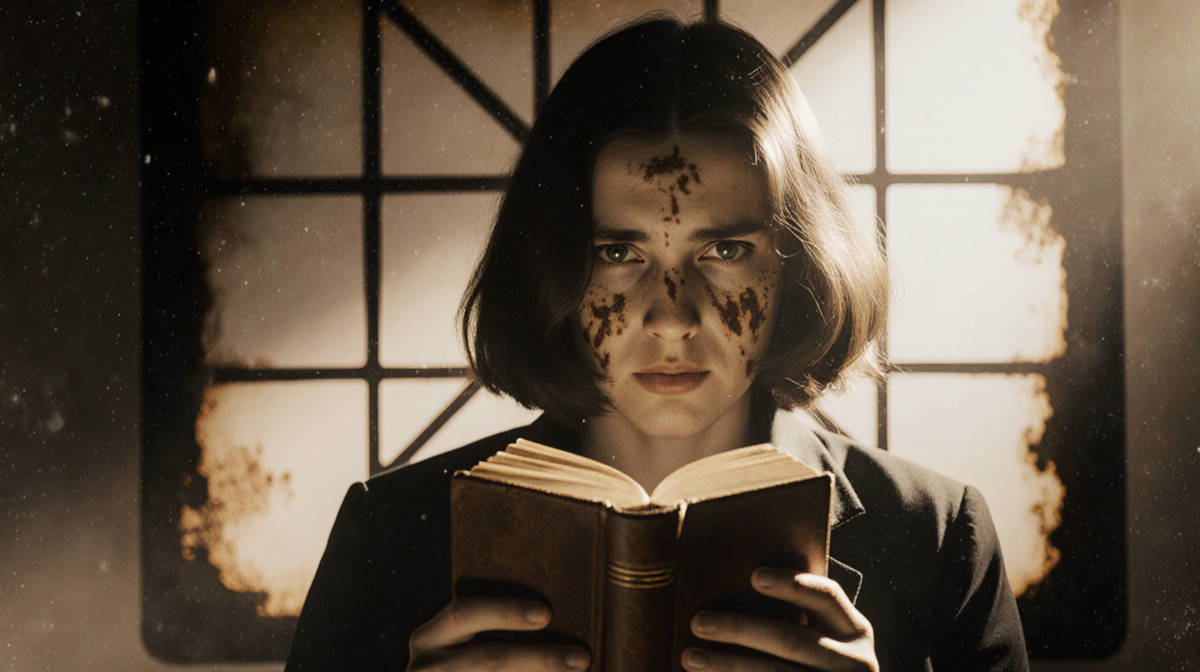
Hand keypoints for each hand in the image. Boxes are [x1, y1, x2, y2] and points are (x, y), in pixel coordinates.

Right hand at [407, 597, 590, 671]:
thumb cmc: (462, 666)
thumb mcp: (459, 647)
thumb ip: (488, 632)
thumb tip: (551, 618)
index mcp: (429, 639)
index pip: (465, 614)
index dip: (505, 611)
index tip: (546, 613)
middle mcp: (426, 669)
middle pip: (489, 658)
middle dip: (539, 659)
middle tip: (580, 658)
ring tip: (577, 671)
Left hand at [683, 568, 877, 671]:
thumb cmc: (815, 665)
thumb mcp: (822, 641)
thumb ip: (795, 618)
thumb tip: (739, 585)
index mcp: (855, 633)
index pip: (827, 597)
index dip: (792, 584)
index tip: (753, 575)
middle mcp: (856, 664)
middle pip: (791, 639)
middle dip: (740, 629)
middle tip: (698, 622)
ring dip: (728, 665)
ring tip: (690, 657)